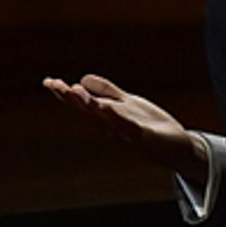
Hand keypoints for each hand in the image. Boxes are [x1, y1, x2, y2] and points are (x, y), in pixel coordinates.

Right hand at [41, 74, 208, 183]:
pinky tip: (106, 108)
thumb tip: (82, 78)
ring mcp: (127, 132)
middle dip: (71, 98)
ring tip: (74, 90)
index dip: (65, 94)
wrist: (177, 148)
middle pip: (88, 111)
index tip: (48, 81)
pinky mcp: (145, 137)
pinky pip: (128, 127)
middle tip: (55, 84)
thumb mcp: (126, 103)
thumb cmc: (150, 126)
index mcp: (107, 117)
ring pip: (104, 118)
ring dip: (89, 105)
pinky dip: (116, 118)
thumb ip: (106, 91)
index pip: (82, 104)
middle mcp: (112, 126)